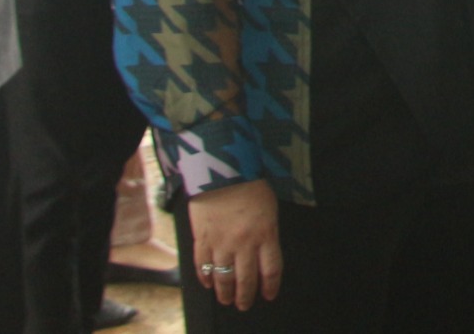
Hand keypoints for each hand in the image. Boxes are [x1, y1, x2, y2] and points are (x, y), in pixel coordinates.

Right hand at [185, 180, 280, 310]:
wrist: (223, 170)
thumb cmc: (251, 184)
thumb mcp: (269, 208)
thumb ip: (267, 232)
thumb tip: (264, 253)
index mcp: (266, 234)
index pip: (271, 270)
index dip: (270, 287)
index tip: (268, 296)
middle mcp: (245, 243)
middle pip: (247, 279)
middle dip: (245, 296)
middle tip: (243, 305)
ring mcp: (222, 243)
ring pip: (223, 277)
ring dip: (224, 292)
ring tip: (225, 299)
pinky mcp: (202, 238)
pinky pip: (202, 265)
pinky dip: (205, 278)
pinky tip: (207, 284)